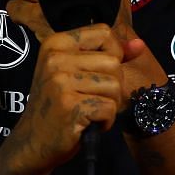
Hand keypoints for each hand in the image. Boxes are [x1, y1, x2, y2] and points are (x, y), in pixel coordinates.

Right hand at [3, 24, 126, 174]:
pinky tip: (87, 123)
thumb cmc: (58, 105)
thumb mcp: (77, 72)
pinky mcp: (69, 106)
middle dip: (112, 85)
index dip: (112, 54)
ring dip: (109, 105)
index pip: (104, 33)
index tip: (96, 73)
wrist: (33, 142)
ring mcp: (60, 82)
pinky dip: (105, 121)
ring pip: (115, 86)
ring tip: (88, 110)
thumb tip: (140, 44)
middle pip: (113, 62)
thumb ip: (110, 55)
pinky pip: (109, 108)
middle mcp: (54, 59)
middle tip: (90, 98)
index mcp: (55, 44)